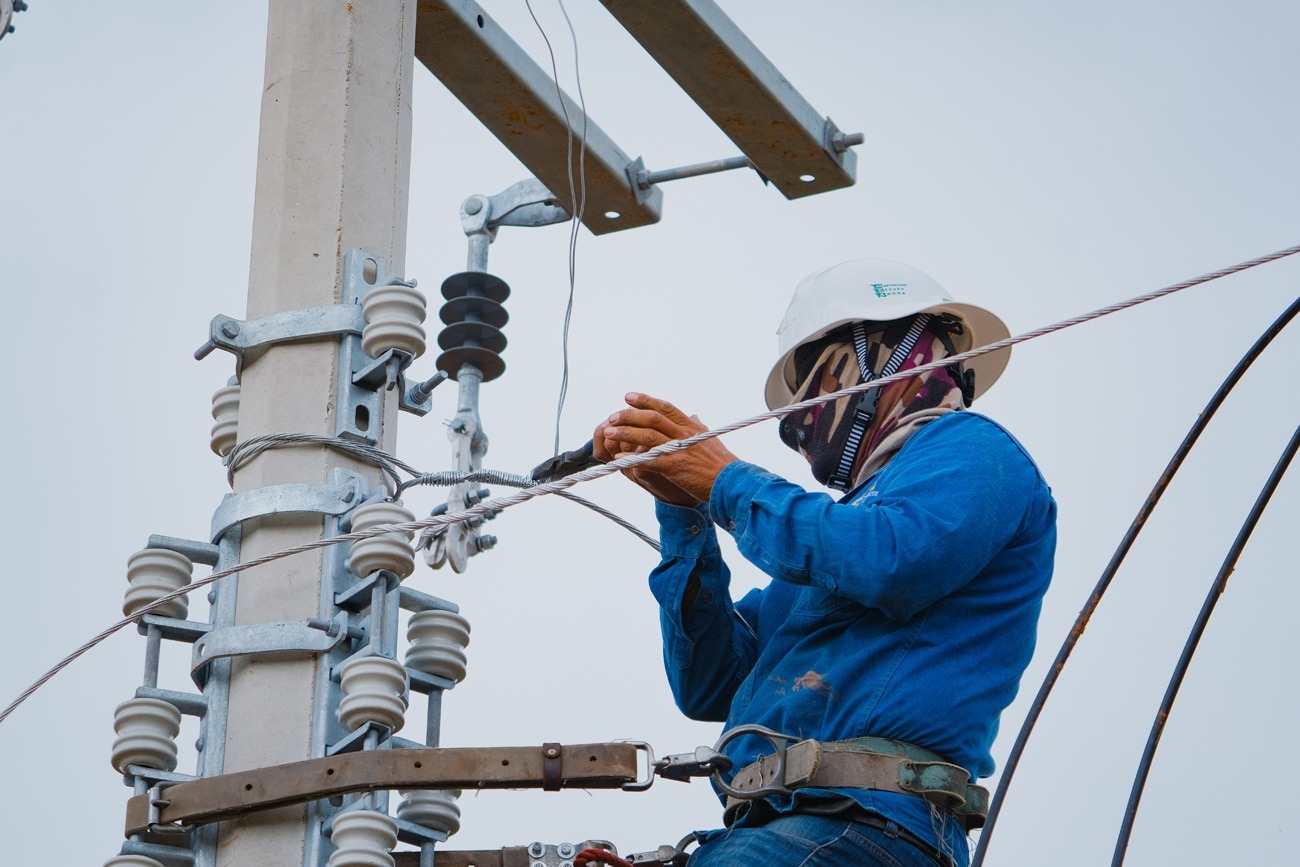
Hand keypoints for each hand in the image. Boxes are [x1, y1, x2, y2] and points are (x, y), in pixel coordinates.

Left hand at [593, 393, 738, 504]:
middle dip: (629, 415)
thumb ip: (698, 427)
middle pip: (652, 418)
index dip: (645, 400)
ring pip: (648, 436)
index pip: (664, 408)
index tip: (628, 397)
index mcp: (691, 427)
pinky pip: (649, 460)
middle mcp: (684, 434)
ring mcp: (680, 450)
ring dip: (626, 433)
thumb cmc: (722, 464)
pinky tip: (619, 458)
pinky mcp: (676, 467)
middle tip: (612, 416)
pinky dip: (632, 458)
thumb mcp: (711, 439)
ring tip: (609, 433)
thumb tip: (693, 415)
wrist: (732, 484)